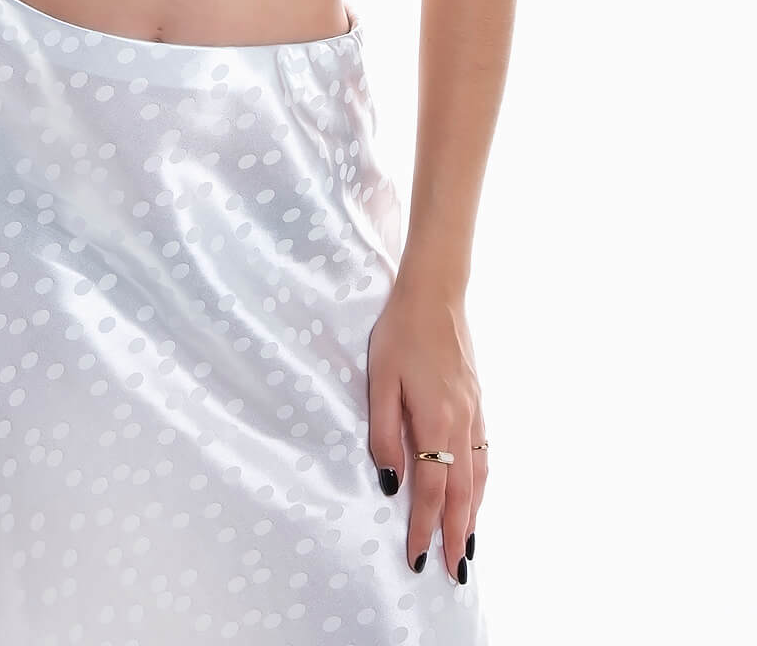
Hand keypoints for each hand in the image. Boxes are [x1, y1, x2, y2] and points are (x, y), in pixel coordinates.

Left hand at [366, 281, 487, 581]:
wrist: (436, 292)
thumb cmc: (401, 332)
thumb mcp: (380, 380)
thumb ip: (385, 433)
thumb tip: (392, 480)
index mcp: (437, 422)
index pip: (429, 490)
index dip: (422, 528)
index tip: (417, 559)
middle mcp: (462, 424)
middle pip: (461, 493)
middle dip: (455, 535)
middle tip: (453, 572)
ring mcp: (475, 413)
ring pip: (479, 477)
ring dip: (473, 515)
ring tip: (467, 546)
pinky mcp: (478, 401)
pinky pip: (484, 456)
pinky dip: (482, 485)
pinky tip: (476, 495)